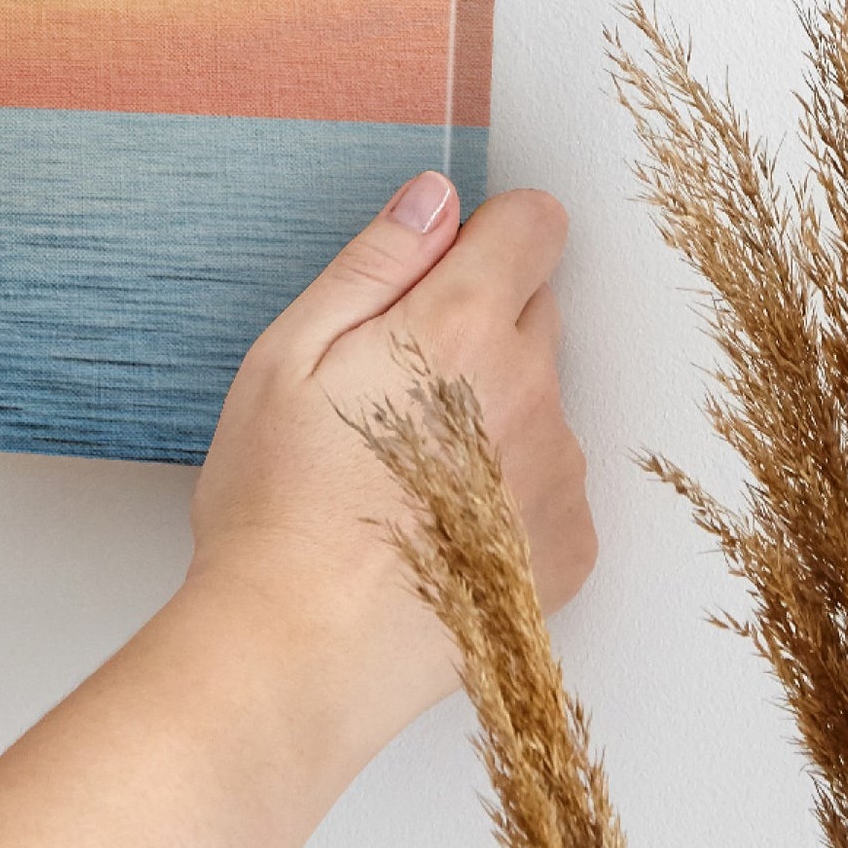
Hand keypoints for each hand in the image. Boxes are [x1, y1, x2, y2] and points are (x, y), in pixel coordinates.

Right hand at [188, 173, 595, 756]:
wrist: (301, 650)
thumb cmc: (278, 503)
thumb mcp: (288, 354)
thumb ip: (375, 263)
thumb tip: (435, 197)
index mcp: (462, 327)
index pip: (535, 225)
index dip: (486, 234)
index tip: (439, 271)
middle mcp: (533, 391)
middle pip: (536, 310)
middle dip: (477, 324)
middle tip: (391, 387)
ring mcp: (559, 474)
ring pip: (540, 399)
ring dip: (493, 410)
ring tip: (404, 471)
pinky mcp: (569, 548)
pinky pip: (550, 481)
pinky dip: (507, 489)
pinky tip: (437, 524)